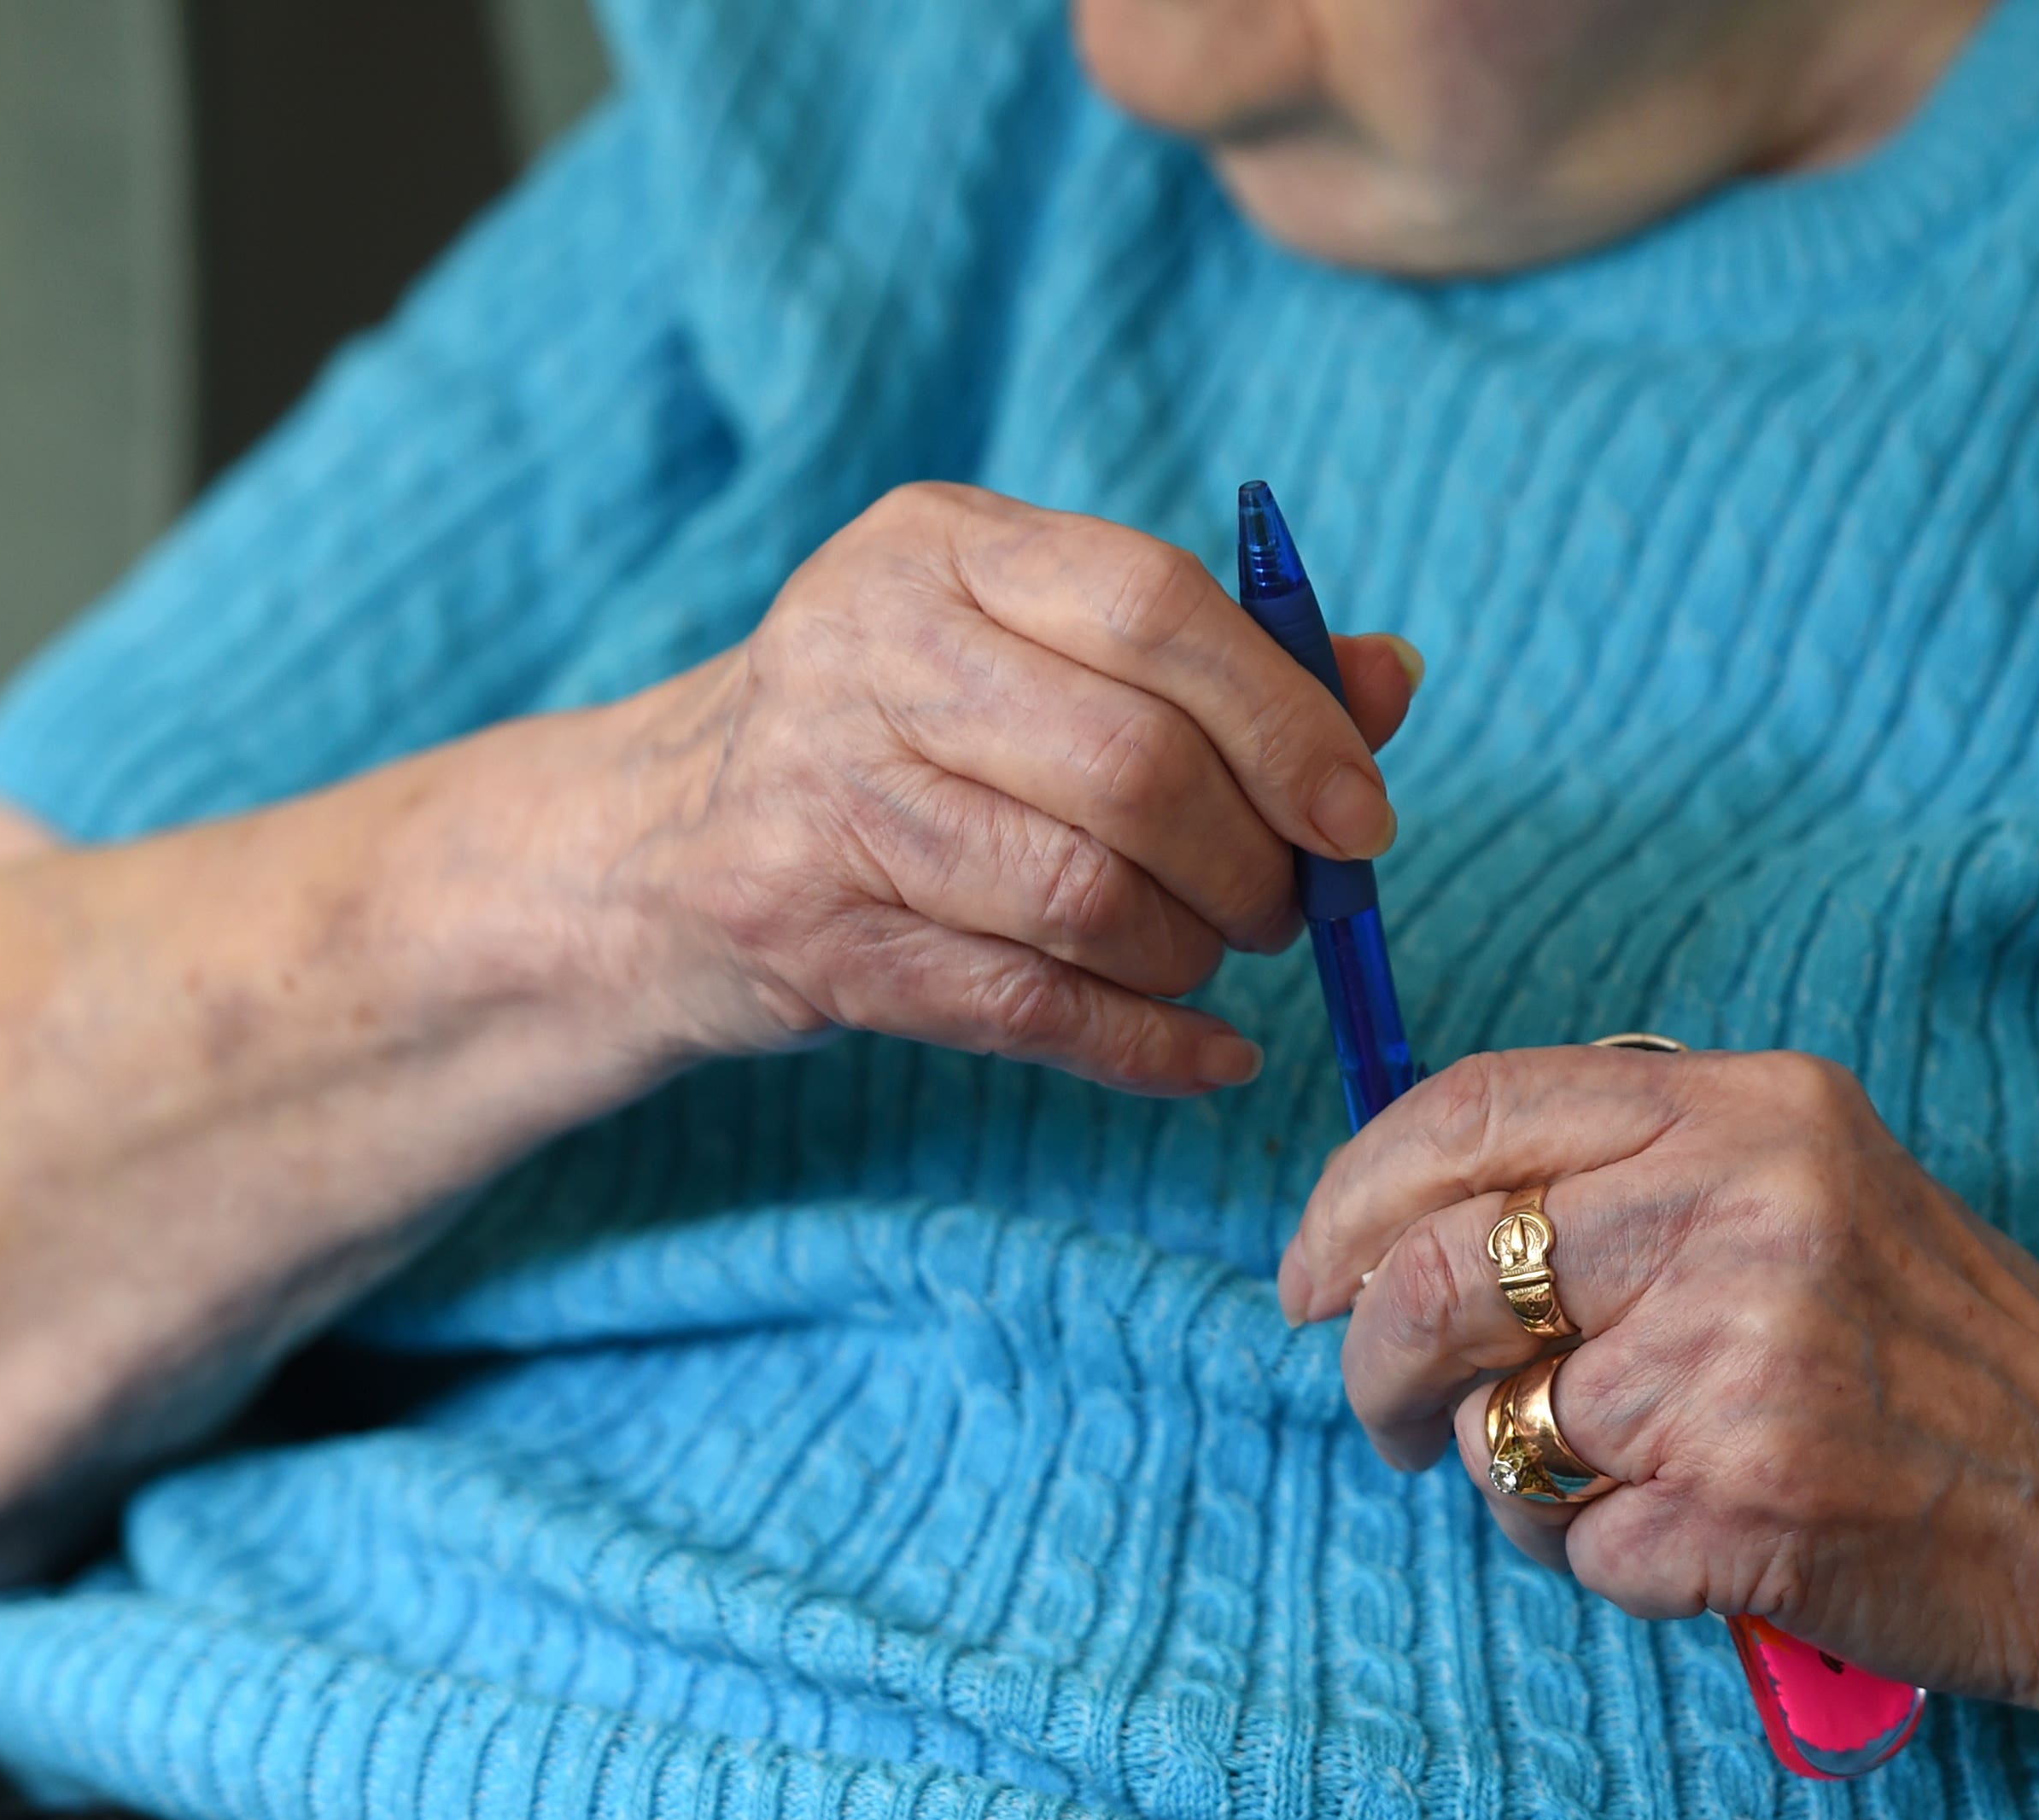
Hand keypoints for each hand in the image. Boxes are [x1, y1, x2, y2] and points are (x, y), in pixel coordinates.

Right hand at [617, 482, 1417, 1091]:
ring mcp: (824, 797)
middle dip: (1252, 860)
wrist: (649, 848)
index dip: (1288, 720)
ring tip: (1207, 956)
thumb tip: (1389, 679)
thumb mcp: (1021, 644)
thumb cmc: (891, 734)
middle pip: (1133, 767)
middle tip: (1285, 905)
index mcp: (939, 545)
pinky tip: (1206, 1056)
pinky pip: (1027, 1007)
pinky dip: (1148, 1047)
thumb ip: (1209, 653)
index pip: (1155, 606)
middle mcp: (866, 650)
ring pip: (1085, 897)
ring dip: (1192, 953)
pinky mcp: (809, 938)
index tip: (1363, 814)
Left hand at [1278, 1046, 2038, 1756]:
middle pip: (1434, 1272)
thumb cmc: (1951, 1354)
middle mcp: (1740, 1211)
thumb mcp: (1814, 1187)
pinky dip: (1606, 1562)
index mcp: (1751, 1110)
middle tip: (1390, 1414)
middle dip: (1372, 1361)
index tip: (1309, 1272)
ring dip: (1514, 1478)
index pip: (1467, 1111)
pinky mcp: (1747, 1503)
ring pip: (1492, 1425)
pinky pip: (1572, 1543)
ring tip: (1617, 1481)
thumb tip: (1404, 1216)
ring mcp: (1740, 1362)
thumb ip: (1636, 1169)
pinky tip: (1701, 1539)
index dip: (1349, 1196)